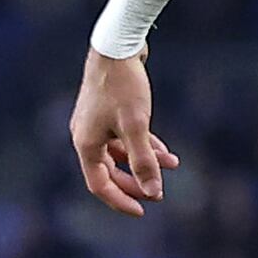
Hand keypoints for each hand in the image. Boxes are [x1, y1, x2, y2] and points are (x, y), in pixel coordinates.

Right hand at [72, 49, 175, 215]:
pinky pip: (124, 138)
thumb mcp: (136, 126)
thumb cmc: (123, 85)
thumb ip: (144, 161)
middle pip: (110, 172)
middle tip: (159, 193)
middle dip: (136, 183)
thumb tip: (154, 192)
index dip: (121, 201)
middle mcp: (86, 136)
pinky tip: (166, 151)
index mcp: (86, 144)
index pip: (100, 185)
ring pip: (121, 154)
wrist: (117, 45)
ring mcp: (96, 123)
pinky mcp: (108, 111)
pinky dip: (144, 145)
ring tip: (172, 165)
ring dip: (145, 162)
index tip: (143, 212)